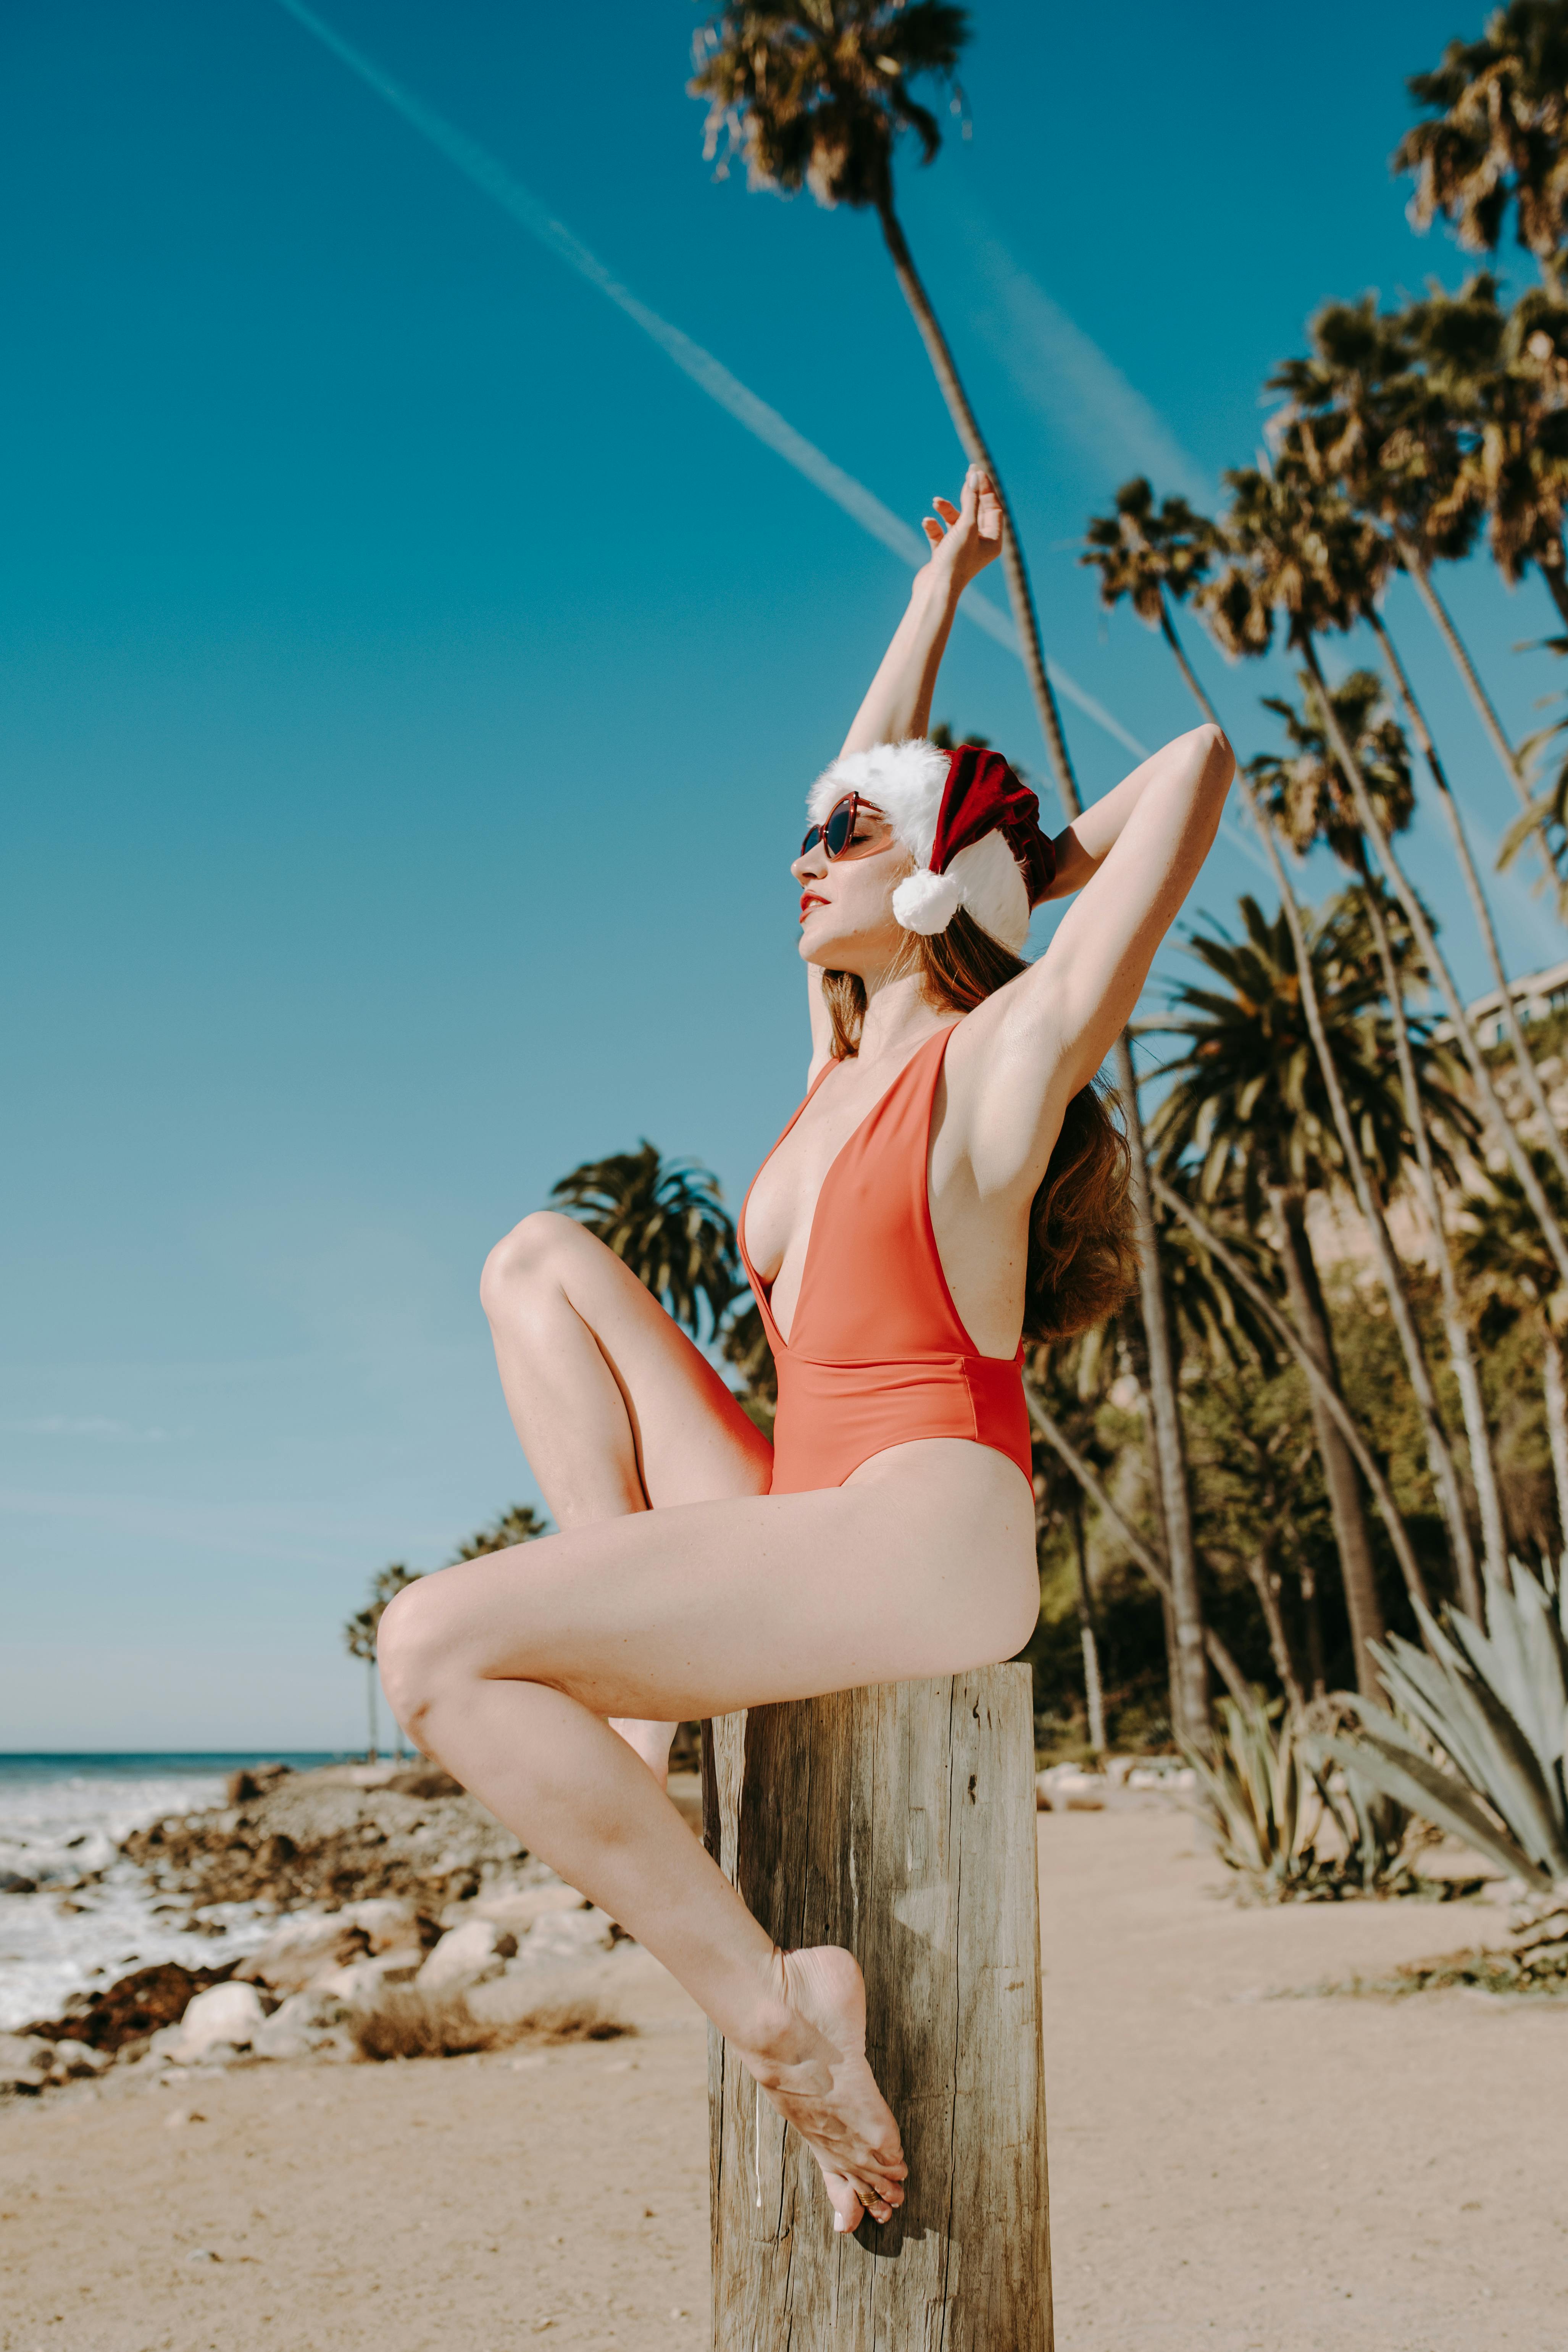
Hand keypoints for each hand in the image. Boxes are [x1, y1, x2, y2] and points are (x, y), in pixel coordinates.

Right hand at [916, 464, 1002, 598]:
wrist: (935, 590)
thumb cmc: (955, 560)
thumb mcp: (966, 525)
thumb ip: (971, 499)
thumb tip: (974, 476)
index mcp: (993, 540)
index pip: (993, 507)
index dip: (985, 488)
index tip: (975, 471)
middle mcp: (980, 544)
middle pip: (976, 511)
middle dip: (968, 495)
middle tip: (966, 475)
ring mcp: (962, 549)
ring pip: (956, 521)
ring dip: (946, 509)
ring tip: (936, 502)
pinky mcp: (945, 554)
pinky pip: (941, 533)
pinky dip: (934, 525)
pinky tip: (927, 522)